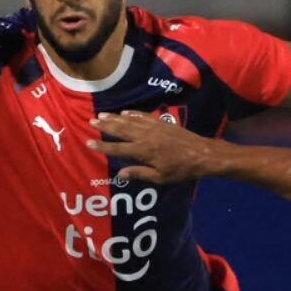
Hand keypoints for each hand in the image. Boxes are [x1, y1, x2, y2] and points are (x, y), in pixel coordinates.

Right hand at [86, 111, 210, 183]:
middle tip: (91, 121)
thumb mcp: (160, 177)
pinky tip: (125, 112)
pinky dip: (133, 113)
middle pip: (120, 130)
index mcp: (143, 151)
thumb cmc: (181, 170)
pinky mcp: (162, 123)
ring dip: (115, 117)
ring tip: (102, 114)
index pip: (118, 149)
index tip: (88, 142)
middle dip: (105, 125)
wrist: (202, 153)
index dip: (102, 146)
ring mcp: (154, 127)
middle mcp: (145, 136)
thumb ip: (139, 173)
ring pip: (130, 121)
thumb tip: (120, 173)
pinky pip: (143, 116)